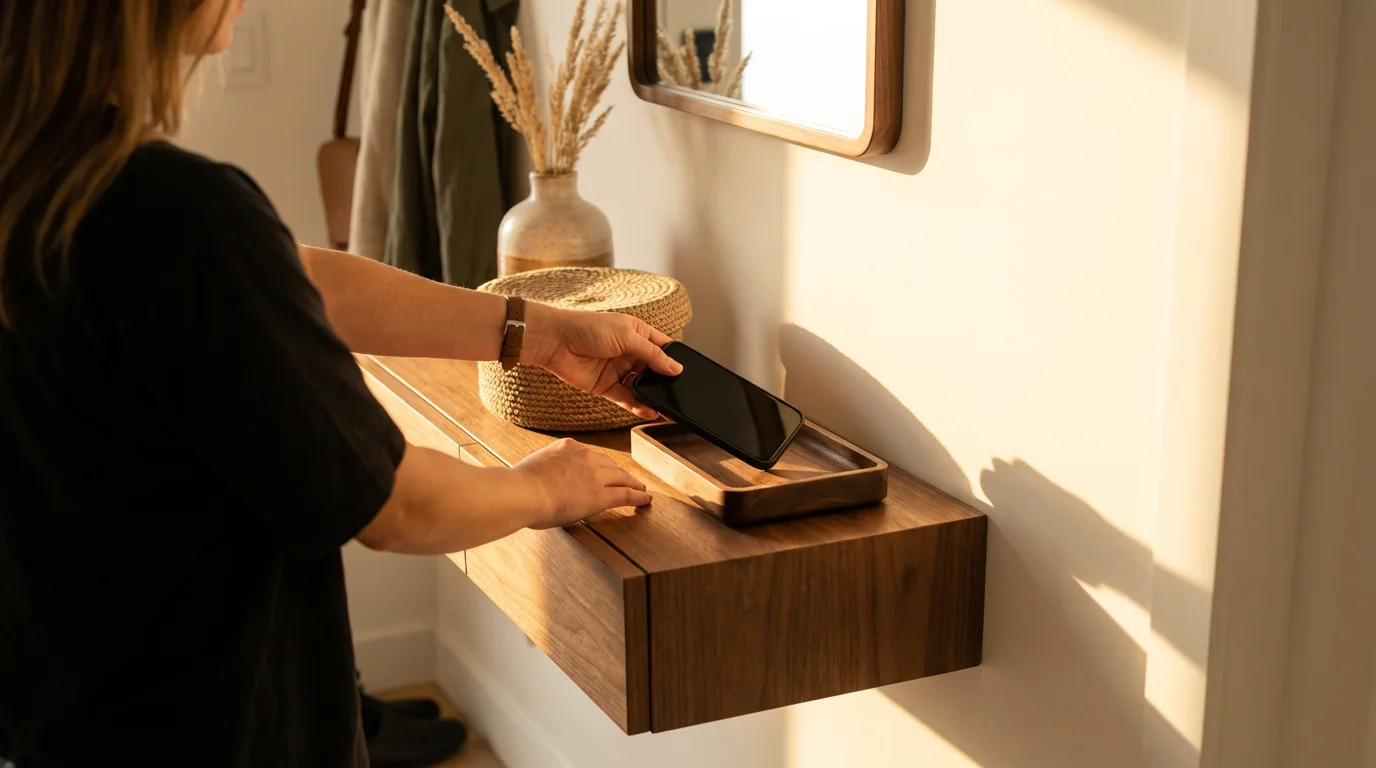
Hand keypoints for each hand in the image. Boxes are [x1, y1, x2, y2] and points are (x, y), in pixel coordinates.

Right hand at [513, 439, 652, 527]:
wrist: (522, 493)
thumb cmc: (519, 485)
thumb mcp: (534, 466)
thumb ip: (546, 469)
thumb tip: (546, 480)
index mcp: (567, 447)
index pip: (590, 455)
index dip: (599, 465)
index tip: (602, 470)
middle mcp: (584, 456)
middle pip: (609, 464)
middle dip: (619, 472)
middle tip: (627, 479)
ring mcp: (594, 474)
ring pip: (621, 476)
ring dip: (632, 482)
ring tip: (639, 489)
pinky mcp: (600, 494)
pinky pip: (625, 494)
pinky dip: (637, 496)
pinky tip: (644, 499)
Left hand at [522, 303, 683, 418]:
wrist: (555, 341)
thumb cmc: (587, 328)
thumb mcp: (626, 336)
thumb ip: (652, 354)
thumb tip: (676, 367)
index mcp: (637, 333)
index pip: (663, 348)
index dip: (674, 360)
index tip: (687, 372)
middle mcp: (629, 352)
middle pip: (653, 370)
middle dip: (664, 382)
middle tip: (678, 394)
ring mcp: (618, 370)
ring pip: (641, 387)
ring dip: (652, 397)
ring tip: (666, 408)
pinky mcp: (606, 386)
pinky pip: (627, 398)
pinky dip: (637, 406)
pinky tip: (649, 411)